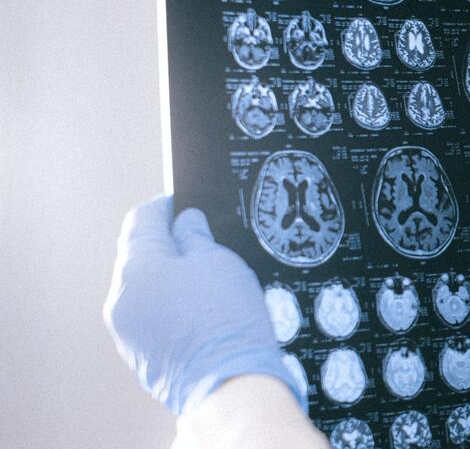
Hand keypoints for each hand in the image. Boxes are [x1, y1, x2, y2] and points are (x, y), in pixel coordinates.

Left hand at [103, 196, 304, 414]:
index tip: (183, 203)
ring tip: (208, 281)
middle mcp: (121, 299)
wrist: (230, 384)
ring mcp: (127, 331)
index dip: (165, 206)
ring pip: (145, 289)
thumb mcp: (219, 262)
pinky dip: (171, 307)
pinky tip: (201, 312)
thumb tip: (185, 223)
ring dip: (169, 278)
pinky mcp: (140, 355)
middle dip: (169, 245)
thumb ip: (195, 236)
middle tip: (205, 242)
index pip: (141, 220)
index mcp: (135, 268)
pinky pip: (151, 318)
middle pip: (139, 256)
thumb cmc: (226, 320)